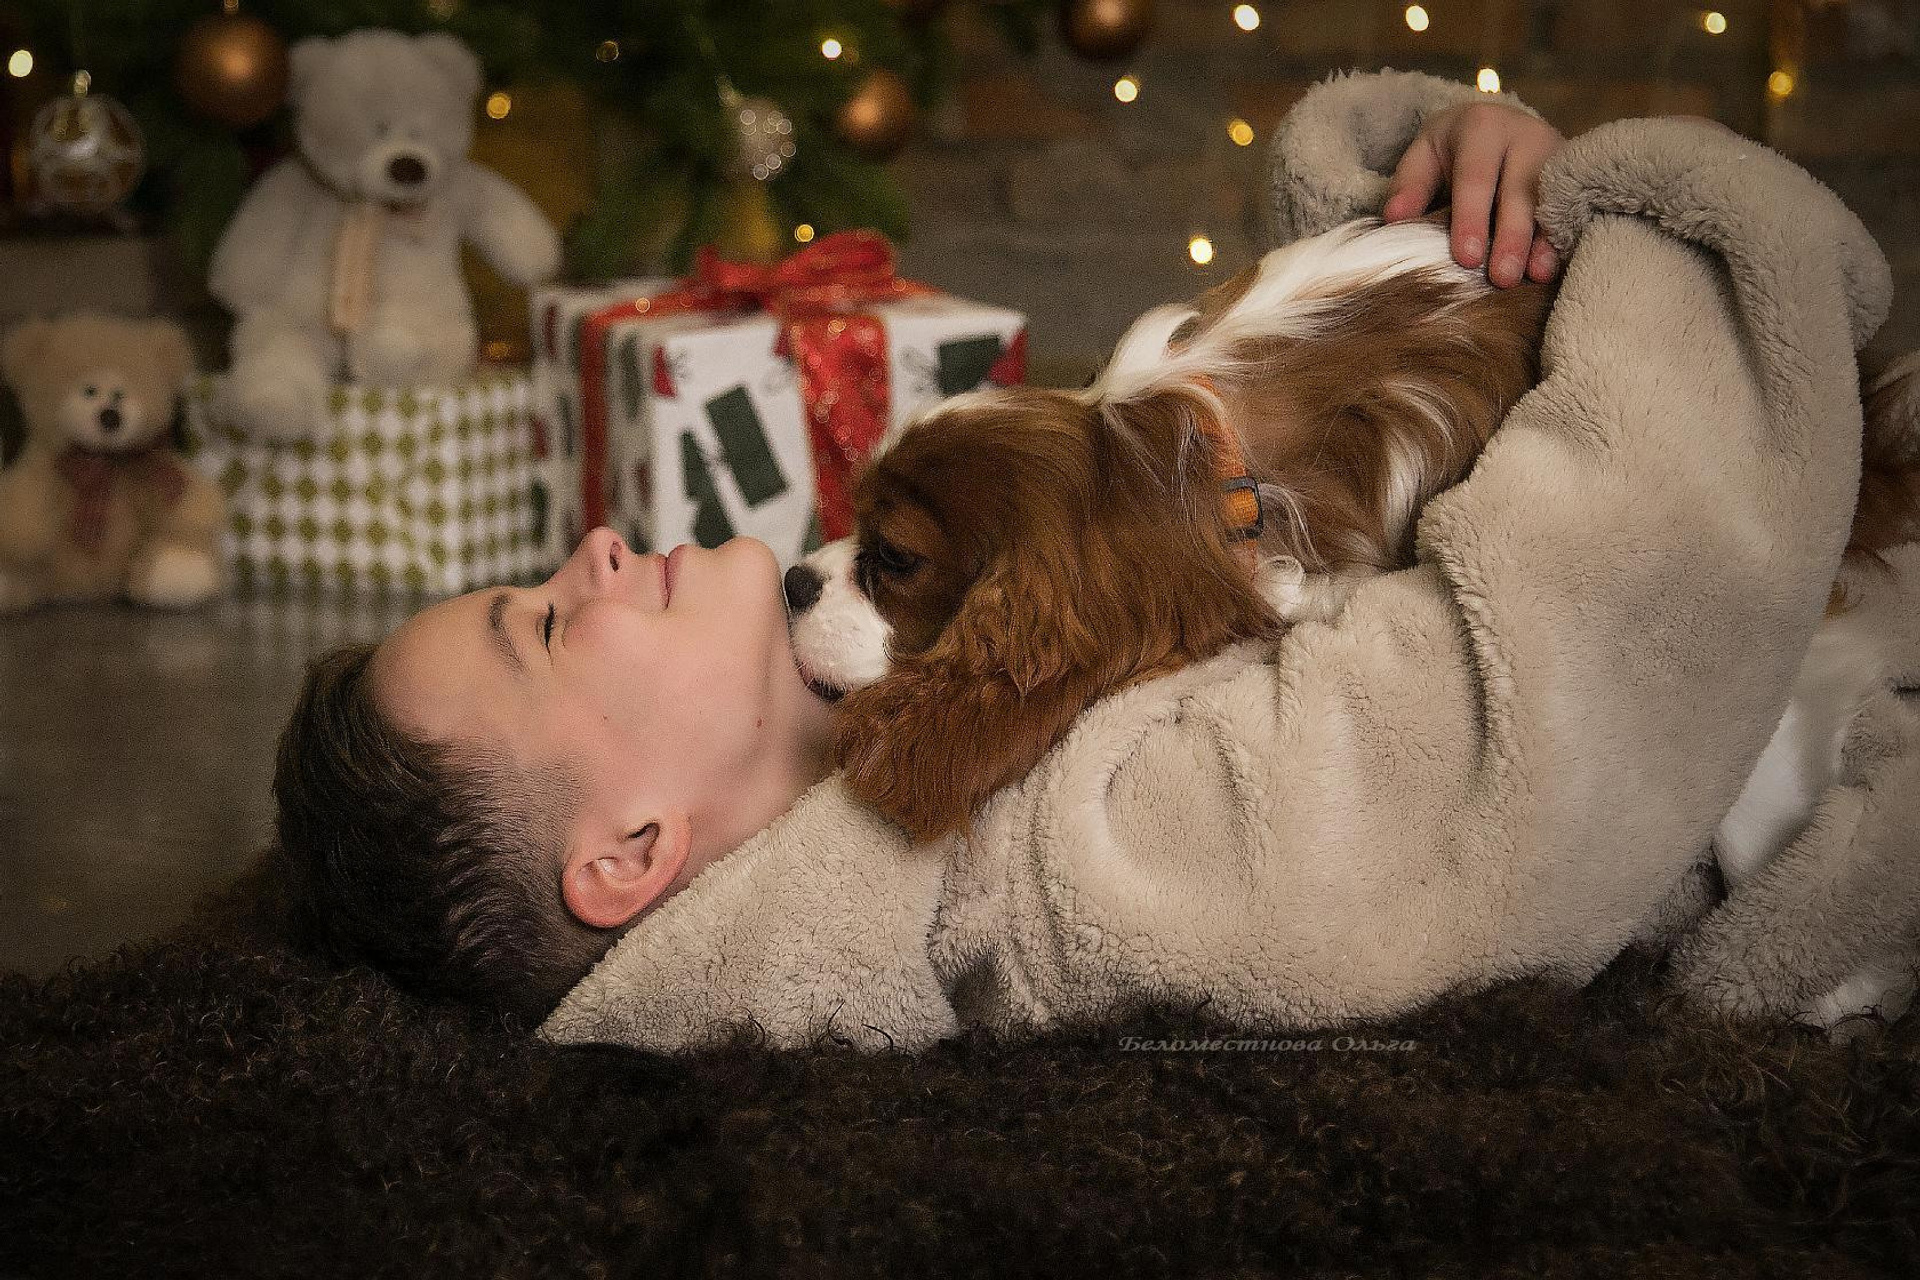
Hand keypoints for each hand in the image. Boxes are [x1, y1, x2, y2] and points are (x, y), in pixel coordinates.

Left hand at [1382, 100, 1565, 287]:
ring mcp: (1555, 153)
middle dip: (1511, 236)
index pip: (1476, 177)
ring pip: (1551, 200)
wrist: (1499, 121)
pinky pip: (1571, 208)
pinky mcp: (1573, 172)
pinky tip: (1554, 267)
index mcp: (1482, 128)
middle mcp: (1524, 136)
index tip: (1466, 258)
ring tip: (1536, 275)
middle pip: (1520, 190)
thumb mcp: (1425, 153)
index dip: (1472, 218)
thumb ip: (1410, 183)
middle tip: (1501, 278)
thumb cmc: (1453, 148)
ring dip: (1544, 241)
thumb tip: (1393, 219)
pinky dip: (1562, 238)